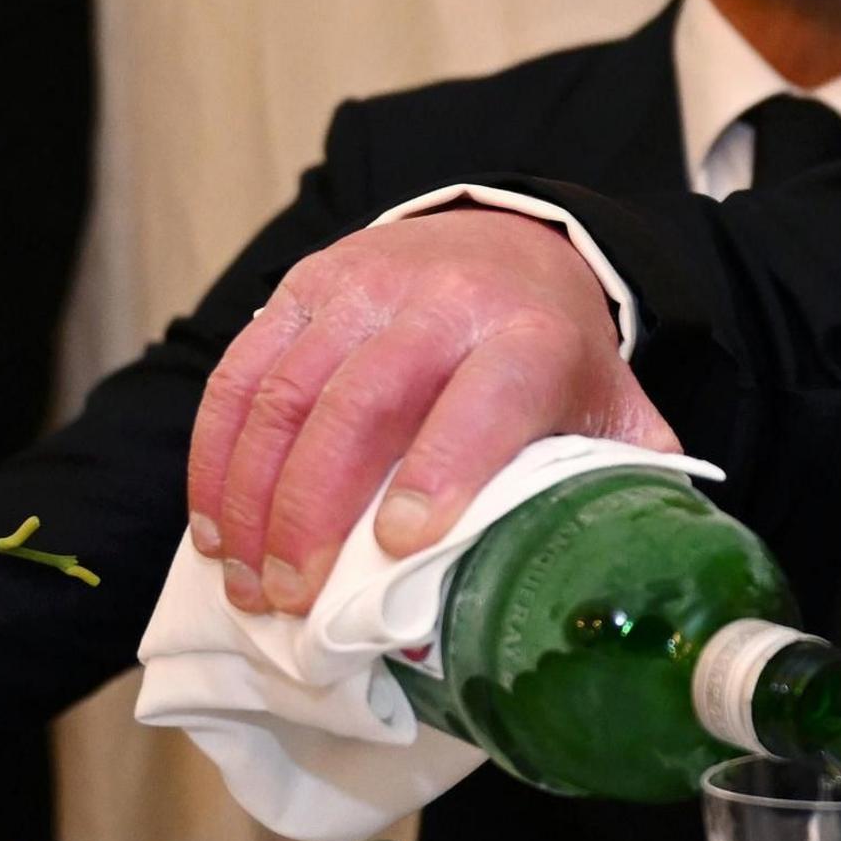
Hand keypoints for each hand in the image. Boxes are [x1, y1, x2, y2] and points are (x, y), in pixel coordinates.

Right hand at [187, 207, 670, 613]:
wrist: (512, 241)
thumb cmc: (556, 353)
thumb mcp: (611, 406)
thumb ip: (623, 478)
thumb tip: (622, 575)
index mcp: (532, 338)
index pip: (483, 399)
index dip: (442, 468)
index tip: (402, 545)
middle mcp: (443, 303)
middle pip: (360, 404)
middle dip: (314, 510)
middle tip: (294, 599)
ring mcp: (361, 289)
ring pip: (285, 395)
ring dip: (252, 498)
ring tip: (248, 583)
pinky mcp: (300, 287)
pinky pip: (240, 375)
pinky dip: (217, 457)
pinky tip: (217, 526)